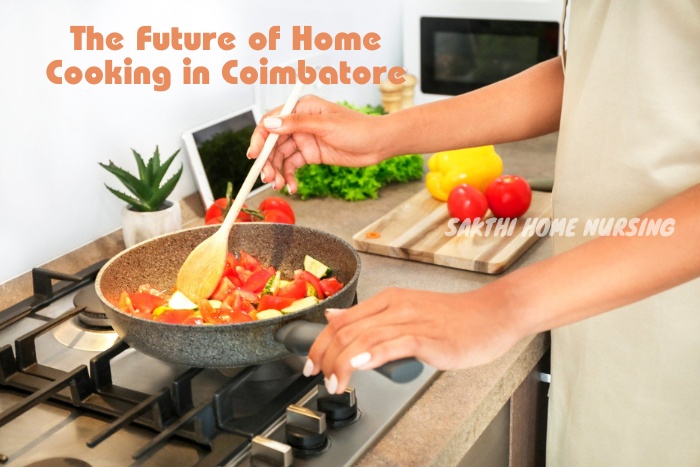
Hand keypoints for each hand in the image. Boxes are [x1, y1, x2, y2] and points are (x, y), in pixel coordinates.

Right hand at [247, 96, 388, 191]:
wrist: (378, 145)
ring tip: (280, 185)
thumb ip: (297, 124)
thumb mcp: (326, 125)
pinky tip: (292, 187)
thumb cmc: (358, 128)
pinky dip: (290, 177)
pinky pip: (293, 166)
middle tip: (267, 178)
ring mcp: (305, 139)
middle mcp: (300, 123)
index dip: (260, 138)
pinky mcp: (311, 154)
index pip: (272, 122)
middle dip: (268, 161)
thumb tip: (271, 124)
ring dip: (277, 171)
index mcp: (301, 108)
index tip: (254, 155)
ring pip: (282, 157)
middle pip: (274, 142)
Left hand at [304, 287, 521, 393]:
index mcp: (388, 299)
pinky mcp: (429, 337)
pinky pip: (394, 343)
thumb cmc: (454, 318)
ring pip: (365, 337)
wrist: (493, 314)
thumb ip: (371, 316)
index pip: (341, 319)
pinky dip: (372, 354)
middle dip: (325, 356)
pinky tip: (359, 365)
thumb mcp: (406, 310)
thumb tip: (335, 318)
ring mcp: (412, 320)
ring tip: (335, 383)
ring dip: (343, 363)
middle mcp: (396, 306)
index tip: (311, 363)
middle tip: (319, 378)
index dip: (320, 342)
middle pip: (346, 329)